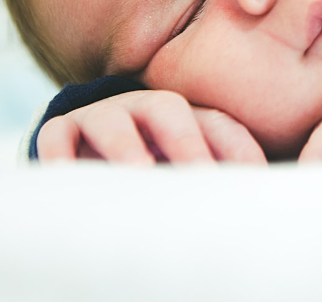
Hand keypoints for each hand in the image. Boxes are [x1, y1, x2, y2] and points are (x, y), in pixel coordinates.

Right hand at [36, 90, 265, 164]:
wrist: (87, 151)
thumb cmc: (156, 171)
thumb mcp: (187, 174)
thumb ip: (217, 187)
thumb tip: (264, 210)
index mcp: (188, 119)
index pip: (218, 125)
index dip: (237, 147)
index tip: (254, 178)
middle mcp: (146, 110)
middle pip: (169, 110)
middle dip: (186, 141)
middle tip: (201, 176)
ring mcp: (102, 118)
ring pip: (112, 121)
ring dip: (126, 145)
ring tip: (139, 172)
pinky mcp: (62, 131)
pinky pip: (57, 136)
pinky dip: (59, 154)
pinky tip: (67, 178)